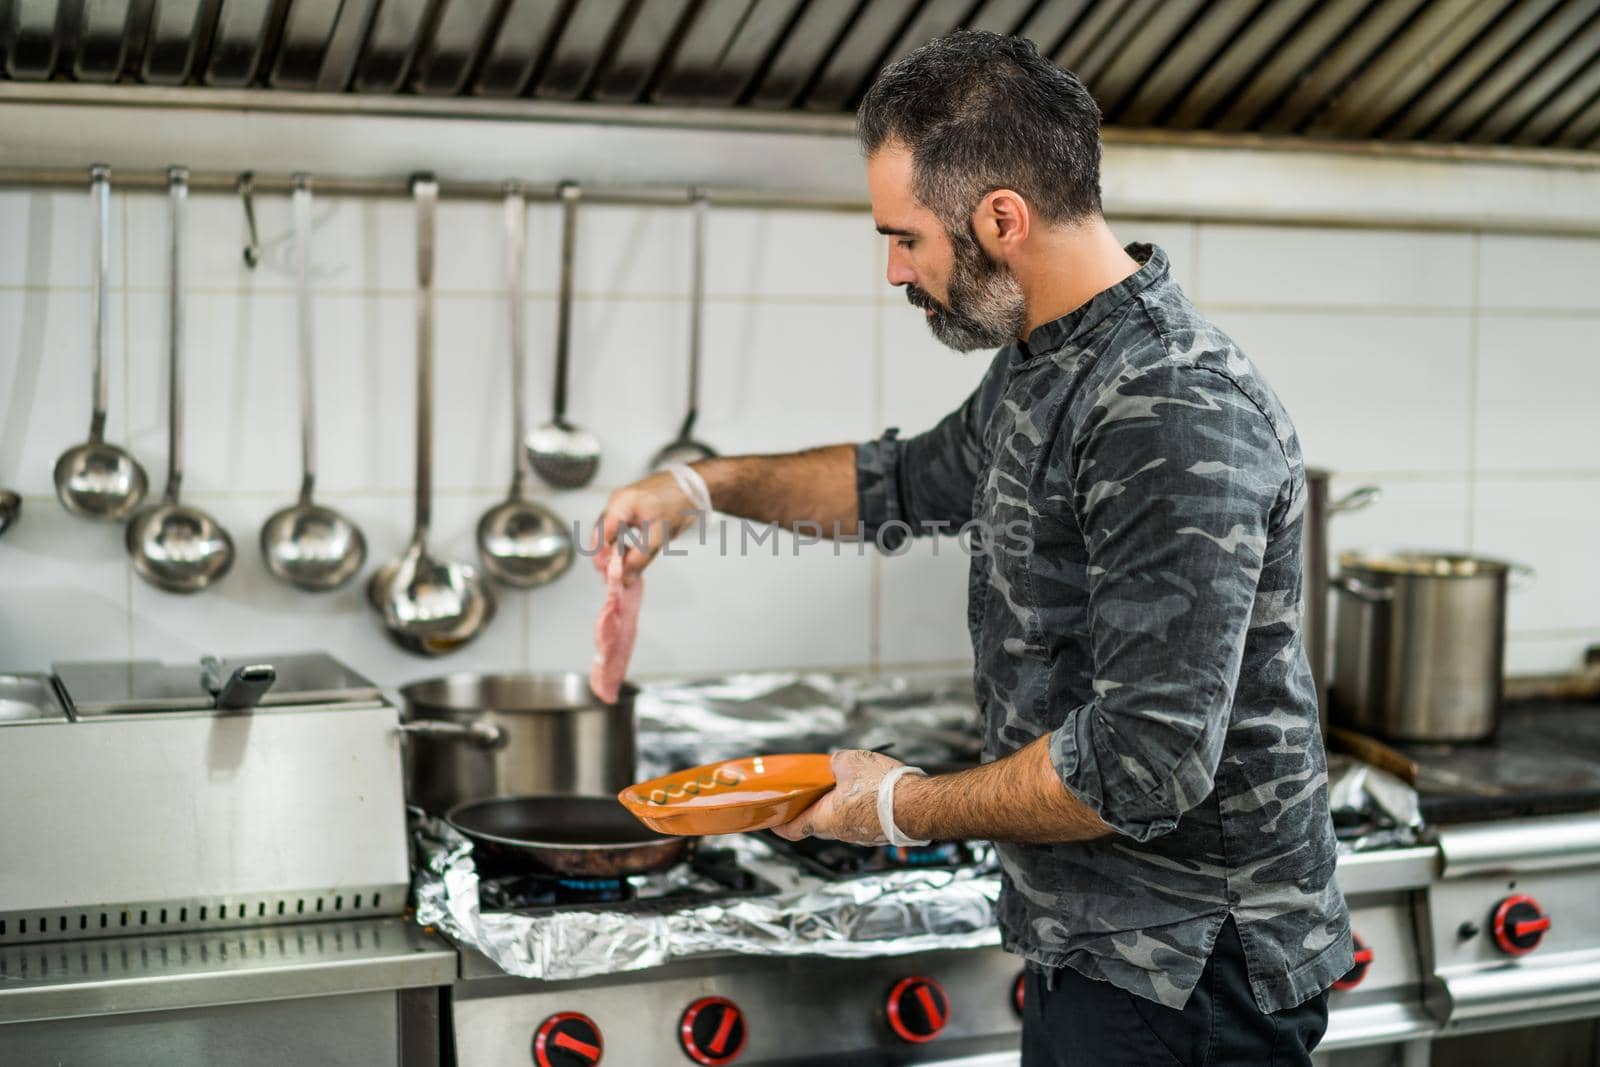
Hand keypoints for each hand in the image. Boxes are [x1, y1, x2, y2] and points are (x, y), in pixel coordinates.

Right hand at [592, 472, 703, 579]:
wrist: (695, 486)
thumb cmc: (679, 501)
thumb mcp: (660, 534)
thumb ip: (641, 557)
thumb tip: (626, 576)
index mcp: (620, 504)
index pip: (601, 535)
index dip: (601, 557)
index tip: (607, 574)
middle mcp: (618, 501)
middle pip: (602, 533)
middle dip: (605, 556)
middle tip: (612, 576)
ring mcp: (623, 503)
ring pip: (610, 531)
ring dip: (613, 551)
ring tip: (622, 569)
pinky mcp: (632, 507)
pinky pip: (620, 527)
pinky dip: (621, 542)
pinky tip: (628, 554)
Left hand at [772, 749, 903, 844]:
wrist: (918, 805)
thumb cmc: (883, 789)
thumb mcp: (849, 762)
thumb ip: (834, 763)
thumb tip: (833, 764)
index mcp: (826, 818)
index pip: (793, 829)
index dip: (780, 825)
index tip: (773, 820)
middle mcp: (841, 832)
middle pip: (816, 824)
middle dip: (810, 809)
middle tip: (808, 793)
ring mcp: (861, 835)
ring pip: (840, 822)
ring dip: (837, 807)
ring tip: (843, 786)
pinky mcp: (878, 832)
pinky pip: (860, 820)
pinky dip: (857, 809)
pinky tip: (867, 791)